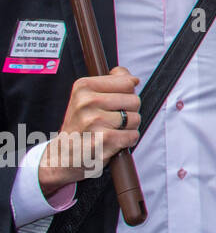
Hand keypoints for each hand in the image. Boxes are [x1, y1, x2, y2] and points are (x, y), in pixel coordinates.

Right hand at [38, 67, 140, 197]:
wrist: (62, 155)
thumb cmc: (81, 124)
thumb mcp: (87, 96)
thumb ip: (112, 82)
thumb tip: (133, 78)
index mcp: (83, 86)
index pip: (128, 82)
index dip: (128, 94)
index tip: (114, 102)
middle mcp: (87, 102)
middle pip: (134, 100)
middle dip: (129, 111)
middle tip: (112, 120)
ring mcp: (94, 121)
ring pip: (135, 118)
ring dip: (129, 127)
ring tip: (111, 130)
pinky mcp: (102, 139)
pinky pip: (132, 135)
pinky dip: (128, 140)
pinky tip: (112, 141)